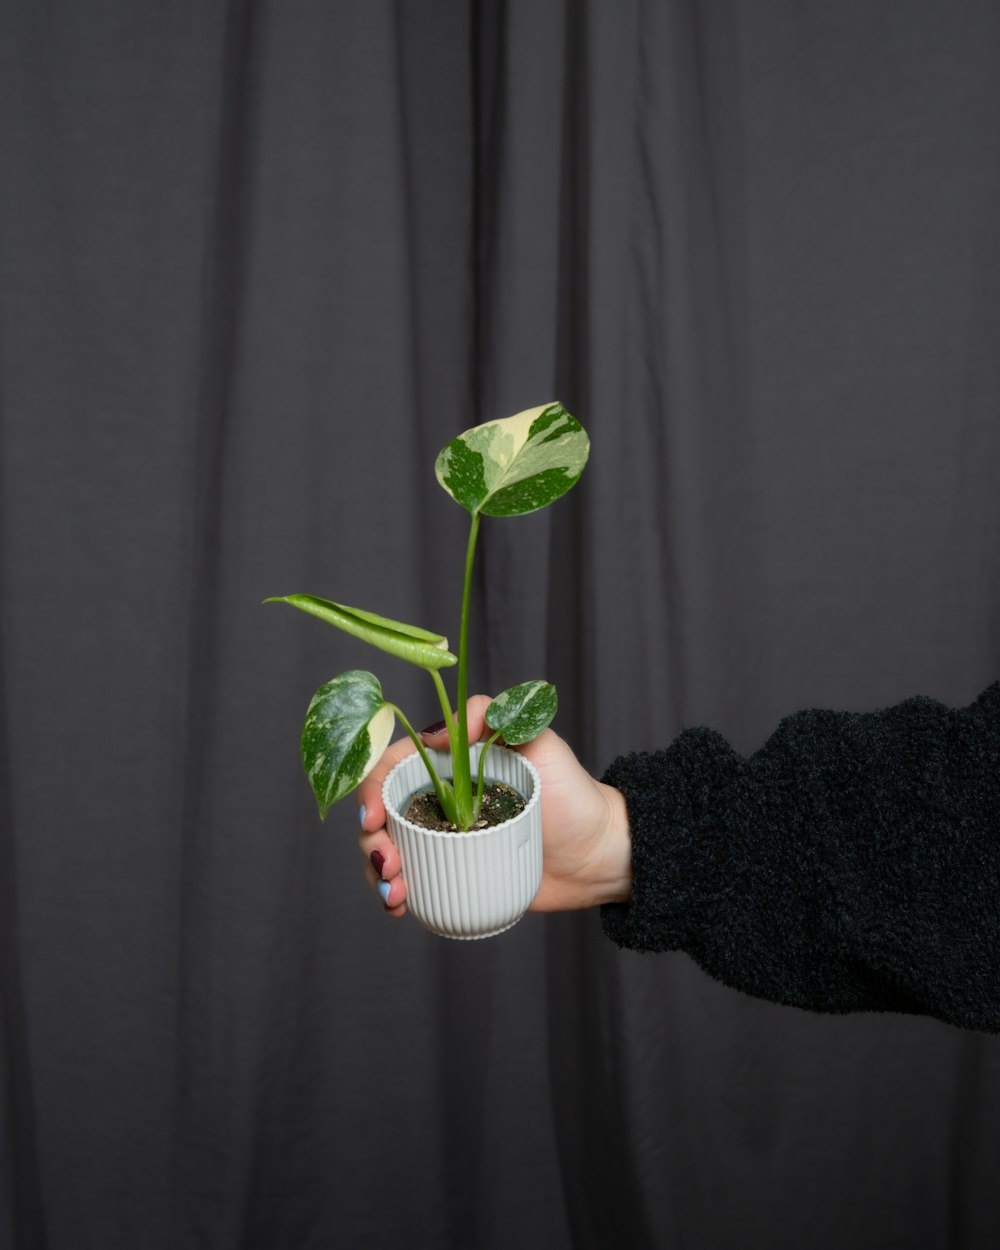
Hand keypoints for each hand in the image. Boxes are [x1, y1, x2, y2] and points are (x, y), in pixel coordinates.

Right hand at [356, 695, 632, 917]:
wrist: (599, 854)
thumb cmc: (572, 792)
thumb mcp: (538, 740)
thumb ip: (494, 716)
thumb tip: (433, 733)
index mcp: (449, 762)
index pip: (393, 765)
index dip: (370, 788)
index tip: (373, 816)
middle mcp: (438, 798)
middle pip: (381, 811)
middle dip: (370, 839)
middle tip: (389, 864)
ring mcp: (444, 840)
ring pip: (389, 849)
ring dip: (377, 872)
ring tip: (397, 893)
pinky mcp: (453, 874)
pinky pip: (413, 881)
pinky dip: (395, 894)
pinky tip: (400, 905)